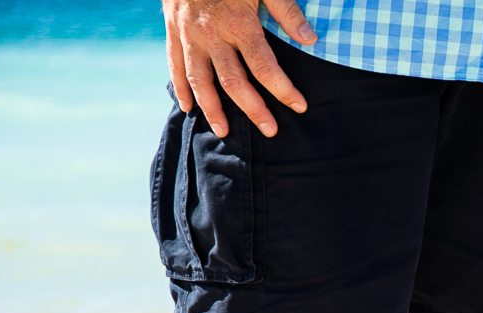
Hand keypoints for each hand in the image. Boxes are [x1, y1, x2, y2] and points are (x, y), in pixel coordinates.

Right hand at [163, 0, 316, 138]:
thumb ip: (287, 10)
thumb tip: (310, 38)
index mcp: (238, 24)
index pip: (265, 67)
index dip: (283, 90)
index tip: (299, 105)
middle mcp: (211, 35)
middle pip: (234, 82)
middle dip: (254, 109)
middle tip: (271, 131)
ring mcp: (188, 36)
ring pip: (200, 81)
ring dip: (213, 109)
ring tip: (224, 131)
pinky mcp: (172, 31)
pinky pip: (175, 66)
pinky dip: (181, 89)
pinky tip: (189, 108)